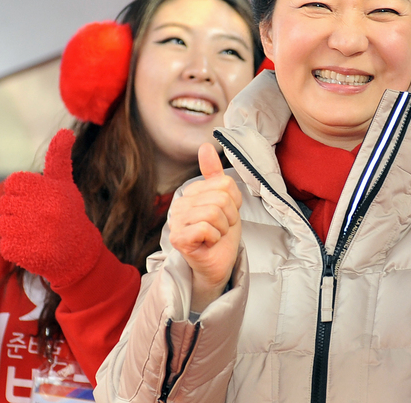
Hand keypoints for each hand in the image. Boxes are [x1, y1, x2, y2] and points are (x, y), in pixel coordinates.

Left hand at [0, 129, 103, 287]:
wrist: (79, 254)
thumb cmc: (68, 214)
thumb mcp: (65, 184)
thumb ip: (59, 157)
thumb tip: (66, 131)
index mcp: (49, 189)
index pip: (13, 183)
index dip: (22, 192)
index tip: (36, 201)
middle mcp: (43, 210)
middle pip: (6, 203)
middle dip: (18, 211)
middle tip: (38, 219)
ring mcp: (34, 232)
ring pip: (4, 224)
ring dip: (15, 230)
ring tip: (36, 233)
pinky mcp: (25, 252)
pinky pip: (5, 245)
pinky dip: (15, 247)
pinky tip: (33, 247)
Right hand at [168, 143, 241, 312]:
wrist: (218, 264)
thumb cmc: (221, 234)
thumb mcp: (225, 201)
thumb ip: (215, 175)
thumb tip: (205, 146)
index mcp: (191, 193)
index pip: (224, 184)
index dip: (234, 202)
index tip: (226, 216)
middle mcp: (179, 205)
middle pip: (221, 197)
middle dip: (229, 217)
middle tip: (221, 228)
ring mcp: (176, 222)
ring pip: (214, 212)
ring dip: (222, 228)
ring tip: (215, 235)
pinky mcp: (178, 239)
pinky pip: (206, 227)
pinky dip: (214, 237)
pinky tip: (208, 243)